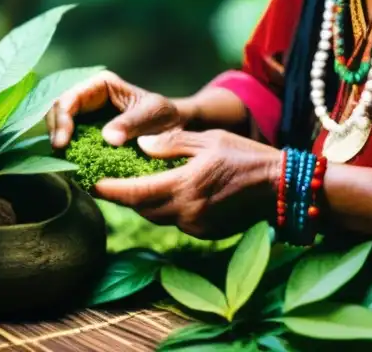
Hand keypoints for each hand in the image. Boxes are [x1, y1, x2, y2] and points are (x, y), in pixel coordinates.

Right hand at [48, 70, 183, 148]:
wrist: (175, 130)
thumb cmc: (166, 116)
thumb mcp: (155, 115)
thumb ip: (133, 123)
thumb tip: (108, 137)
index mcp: (101, 85)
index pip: (70, 97)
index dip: (62, 119)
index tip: (63, 142)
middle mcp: (88, 97)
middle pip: (57, 110)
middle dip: (55, 130)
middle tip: (60, 153)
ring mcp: (86, 116)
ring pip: (58, 126)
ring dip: (58, 142)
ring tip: (64, 160)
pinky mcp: (87, 135)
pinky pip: (69, 141)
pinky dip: (66, 152)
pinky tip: (71, 165)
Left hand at [94, 129, 281, 239]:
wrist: (280, 187)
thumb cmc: (245, 156)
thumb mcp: (208, 139)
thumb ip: (173, 143)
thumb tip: (141, 144)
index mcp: (185, 186)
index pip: (136, 193)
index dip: (110, 190)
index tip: (91, 183)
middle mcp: (187, 212)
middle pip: (143, 208)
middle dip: (124, 196)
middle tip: (106, 181)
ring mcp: (196, 226)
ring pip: (158, 216)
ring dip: (144, 202)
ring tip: (133, 185)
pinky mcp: (205, 233)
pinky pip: (176, 221)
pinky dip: (167, 208)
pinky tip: (168, 192)